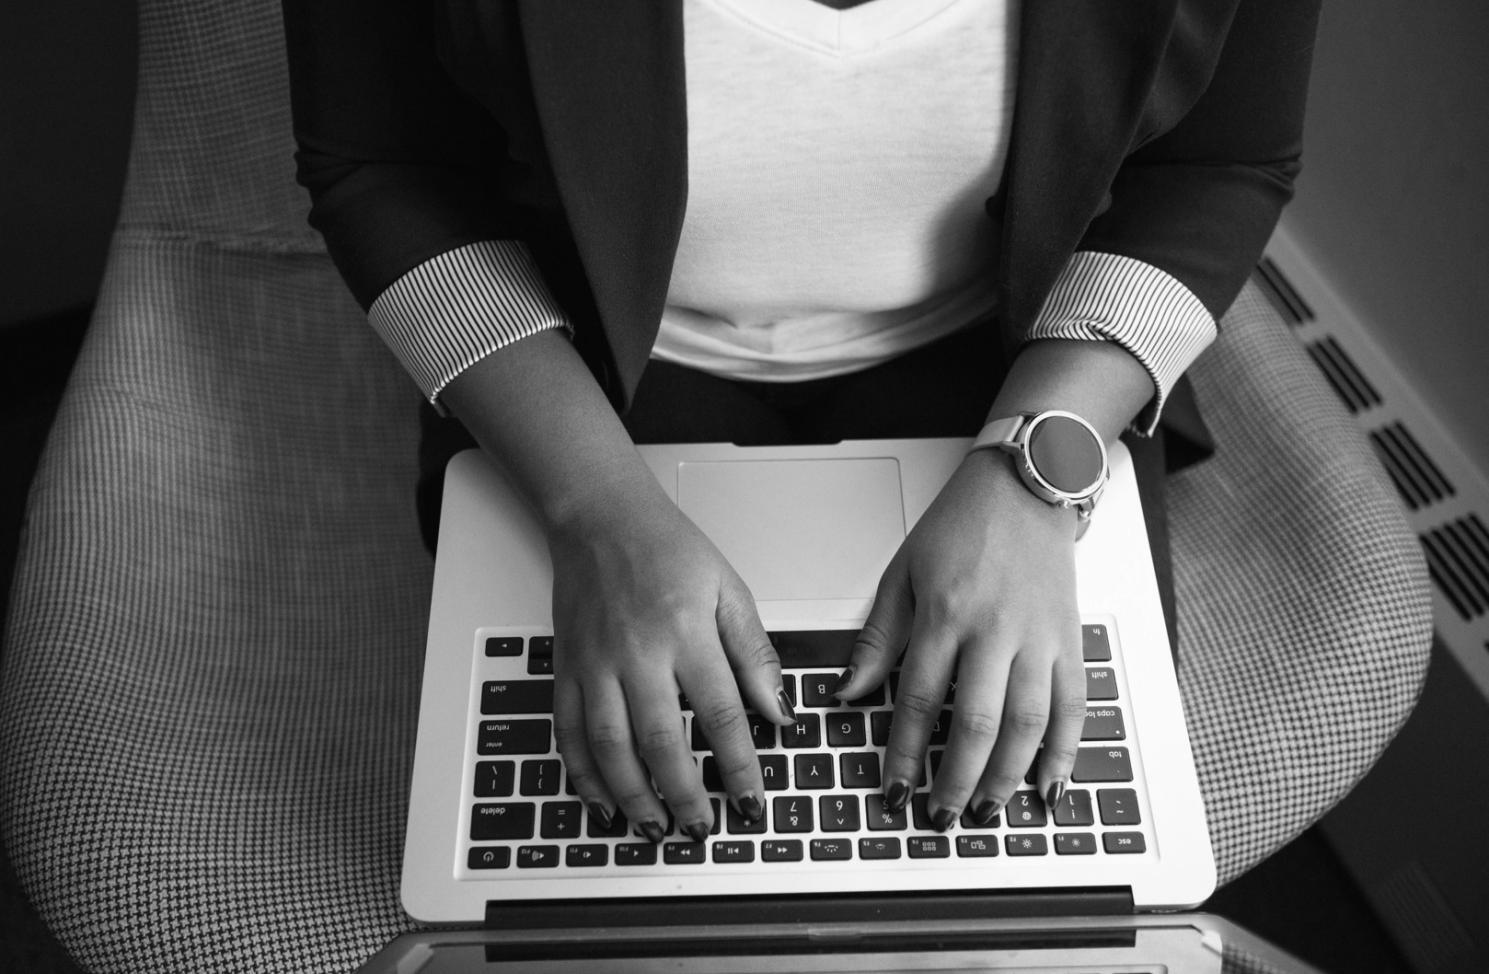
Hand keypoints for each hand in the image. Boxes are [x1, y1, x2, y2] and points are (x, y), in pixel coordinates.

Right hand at [546, 482, 793, 842]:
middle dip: (684, 796)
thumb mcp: (729, 589)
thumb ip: (755, 654)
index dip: (739, 767)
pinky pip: (569, 731)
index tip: (752, 801)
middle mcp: (637, 652)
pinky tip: (602, 800)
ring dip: (633, 796)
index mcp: (687, 631)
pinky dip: (582, 773)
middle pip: (662, 741)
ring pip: (611, 746)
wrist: (600, 517)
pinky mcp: (567, 667)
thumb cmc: (667, 548)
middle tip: (702, 830)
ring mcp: (596, 663)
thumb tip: (779, 711)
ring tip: (655, 827)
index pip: (720, 714)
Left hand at [833, 449, 1086, 829]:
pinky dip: (1064, 750)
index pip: (919, 699)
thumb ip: (878, 639)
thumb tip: (848, 693)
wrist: (1025, 487)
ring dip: (1007, 776)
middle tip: (940, 816)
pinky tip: (1049, 784)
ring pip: (1027, 722)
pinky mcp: (1070, 639)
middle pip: (976, 723)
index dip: (906, 753)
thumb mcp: (902, 573)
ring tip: (987, 811)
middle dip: (956, 779)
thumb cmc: (961, 526)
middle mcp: (995, 629)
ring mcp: (1039, 637)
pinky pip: (1074, 705)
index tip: (895, 789)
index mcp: (945, 613)